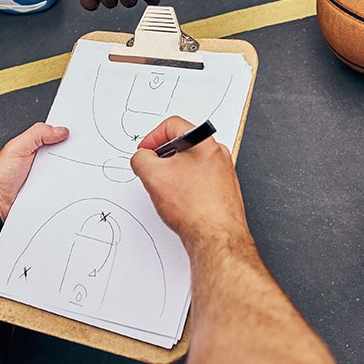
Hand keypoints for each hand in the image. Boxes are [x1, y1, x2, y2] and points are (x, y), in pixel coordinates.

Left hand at [0, 123, 70, 216]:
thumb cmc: (0, 175)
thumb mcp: (17, 147)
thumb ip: (37, 134)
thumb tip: (60, 130)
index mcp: (35, 145)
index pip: (56, 135)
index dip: (68, 134)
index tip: (77, 135)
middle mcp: (42, 159)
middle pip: (65, 153)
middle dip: (72, 153)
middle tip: (76, 154)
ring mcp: (47, 175)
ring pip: (66, 171)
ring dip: (71, 171)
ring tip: (72, 170)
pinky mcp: (49, 189)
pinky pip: (62, 186)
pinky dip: (66, 186)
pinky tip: (67, 184)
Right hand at [131, 117, 249, 250]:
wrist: (216, 238)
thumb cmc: (195, 208)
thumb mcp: (153, 176)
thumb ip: (141, 159)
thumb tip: (141, 157)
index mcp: (205, 142)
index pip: (172, 125)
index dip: (152, 138)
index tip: (144, 152)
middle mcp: (218, 154)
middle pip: (182, 145)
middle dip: (162, 157)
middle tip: (152, 171)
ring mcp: (223, 173)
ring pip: (190, 164)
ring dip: (173, 173)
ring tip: (166, 190)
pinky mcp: (222, 190)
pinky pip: (198, 180)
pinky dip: (185, 186)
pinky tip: (179, 202)